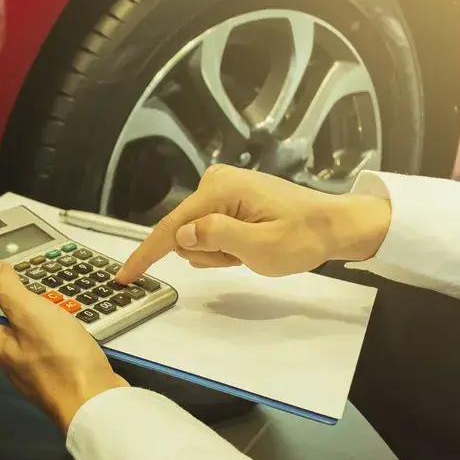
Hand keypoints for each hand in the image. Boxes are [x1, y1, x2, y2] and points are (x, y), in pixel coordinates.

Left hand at [0, 260, 127, 429]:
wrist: (96, 402)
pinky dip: (69, 333)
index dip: (2, 287)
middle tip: (51, 288)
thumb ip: (8, 289)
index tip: (21, 272)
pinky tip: (81, 326)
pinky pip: (60, 345)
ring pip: (41, 332)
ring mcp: (37, 371)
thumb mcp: (29, 313)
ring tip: (70, 304)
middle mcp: (12, 360)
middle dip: (33, 301)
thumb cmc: (60, 358)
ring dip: (54, 316)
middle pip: (16, 319)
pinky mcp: (61, 375)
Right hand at [117, 165, 391, 282]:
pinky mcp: (228, 198)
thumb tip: (181, 235)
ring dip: (219, 252)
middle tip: (243, 257)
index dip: (146, 256)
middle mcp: (214, 182)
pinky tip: (250, 243)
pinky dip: (225, 246)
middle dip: (209, 254)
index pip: (171, 228)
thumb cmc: (304, 237)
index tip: (124, 277)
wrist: (335, 225)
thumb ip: (217, 238)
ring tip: (251, 250)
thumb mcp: (261, 247)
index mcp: (219, 190)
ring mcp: (221, 189)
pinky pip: (209, 232)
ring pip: (197, 238)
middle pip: (185, 235)